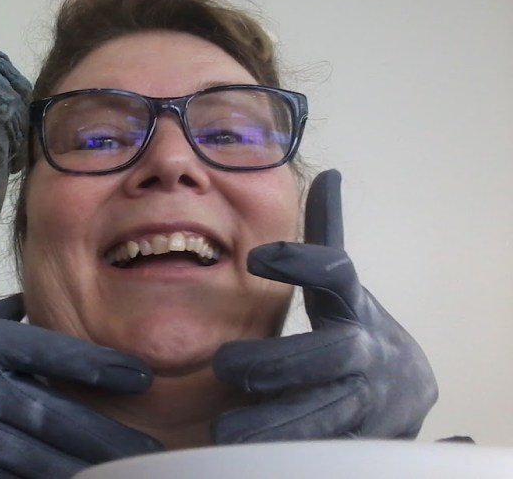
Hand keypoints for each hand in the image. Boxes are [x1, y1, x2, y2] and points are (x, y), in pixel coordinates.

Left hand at [212, 169, 437, 441]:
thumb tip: (328, 174)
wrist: (401, 390)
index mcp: (354, 305)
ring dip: (274, 422)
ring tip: (224, 426)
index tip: (253, 256)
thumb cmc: (354, 327)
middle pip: (329, 355)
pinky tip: (247, 453)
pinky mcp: (361, 441)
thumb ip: (325, 235)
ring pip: (326, 414)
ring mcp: (369, 401)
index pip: (337, 270)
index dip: (301, 261)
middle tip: (224, 365)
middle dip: (278, 362)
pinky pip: (323, 451)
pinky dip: (287, 453)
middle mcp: (366, 352)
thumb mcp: (340, 284)